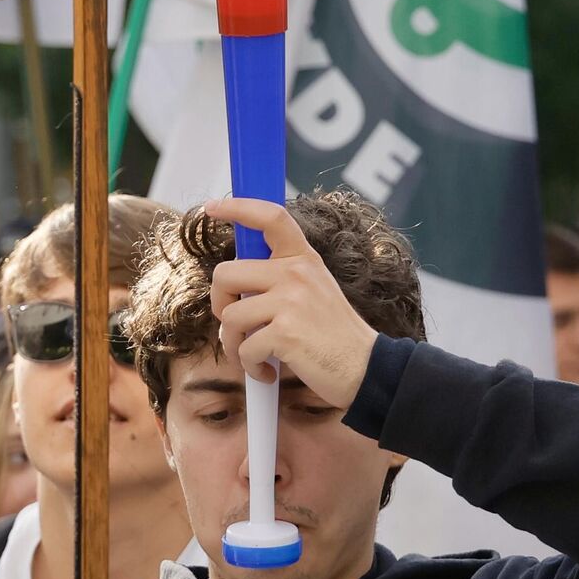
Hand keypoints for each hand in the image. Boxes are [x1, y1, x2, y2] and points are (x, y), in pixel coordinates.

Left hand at [204, 198, 379, 408]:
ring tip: (254, 355)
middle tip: (234, 322)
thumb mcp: (314, 290)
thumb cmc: (333, 334)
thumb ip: (280, 277)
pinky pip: (244, 349)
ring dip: (233, 343)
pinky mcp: (286, 333)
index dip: (237, 207)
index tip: (212, 208)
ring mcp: (291, 301)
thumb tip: (234, 281)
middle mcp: (296, 273)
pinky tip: (267, 371)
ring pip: (229, 316)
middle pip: (225, 273)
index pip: (270, 218)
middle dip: (219, 303)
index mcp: (303, 259)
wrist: (366, 367)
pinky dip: (250, 367)